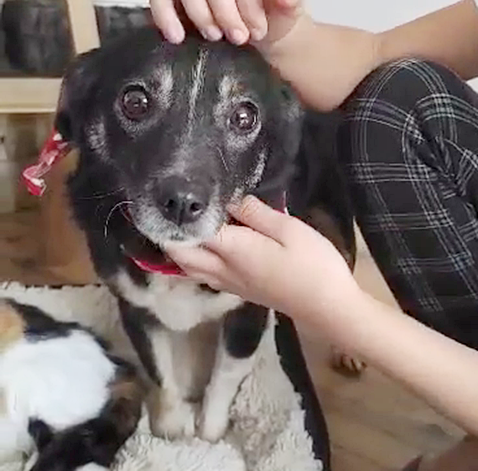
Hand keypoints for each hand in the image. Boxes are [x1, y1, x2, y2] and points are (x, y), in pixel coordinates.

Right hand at [149, 0, 305, 54]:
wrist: (260, 35)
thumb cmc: (273, 16)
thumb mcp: (289, 9)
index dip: (248, 3)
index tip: (256, 30)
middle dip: (224, 10)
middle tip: (238, 38)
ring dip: (198, 12)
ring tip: (215, 37)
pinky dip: (164, 14)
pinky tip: (177, 37)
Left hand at [164, 196, 358, 320]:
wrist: (328, 307)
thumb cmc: (312, 265)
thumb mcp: (289, 229)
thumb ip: (256, 213)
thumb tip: (230, 199)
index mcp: (232, 250)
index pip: (190, 233)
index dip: (178, 215)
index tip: (174, 195)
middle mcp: (223, 269)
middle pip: (180, 255)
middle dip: (170, 235)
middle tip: (174, 210)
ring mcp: (229, 284)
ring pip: (189, 269)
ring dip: (180, 250)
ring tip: (185, 226)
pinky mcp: (239, 291)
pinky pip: (204, 276)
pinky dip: (195, 262)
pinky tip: (207, 247)